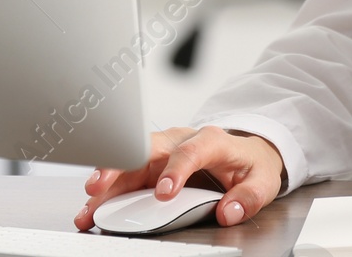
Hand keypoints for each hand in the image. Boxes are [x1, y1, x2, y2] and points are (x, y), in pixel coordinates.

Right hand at [77, 126, 285, 230]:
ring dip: (107, 181)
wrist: (247, 154)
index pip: (191, 150)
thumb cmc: (250, 165)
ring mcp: (163, 152)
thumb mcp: (262, 181)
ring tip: (88, 205)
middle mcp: (182, 140)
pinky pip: (126, 175)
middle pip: (148, 147)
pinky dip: (108, 192)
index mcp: (211, 140)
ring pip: (130, 161)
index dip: (176, 169)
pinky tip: (92, 207)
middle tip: (100, 186)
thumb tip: (229, 212)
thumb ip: (249, 197)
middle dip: (122, 164)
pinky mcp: (151, 166)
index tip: (165, 193)